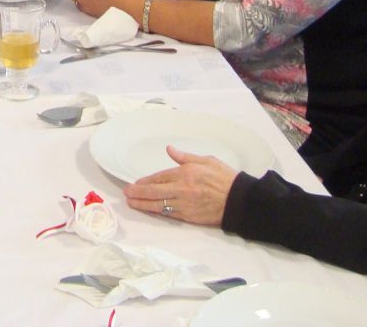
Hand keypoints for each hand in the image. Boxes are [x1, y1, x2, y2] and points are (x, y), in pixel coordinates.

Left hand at [122, 147, 238, 226]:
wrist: (240, 200)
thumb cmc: (225, 178)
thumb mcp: (206, 160)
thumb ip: (185, 157)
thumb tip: (170, 149)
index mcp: (186, 173)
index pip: (159, 176)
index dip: (145, 180)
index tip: (135, 183)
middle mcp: (183, 188)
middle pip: (154, 191)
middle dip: (138, 192)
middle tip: (126, 194)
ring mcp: (185, 204)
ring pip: (159, 204)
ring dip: (143, 204)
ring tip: (132, 203)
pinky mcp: (190, 216)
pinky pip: (169, 214)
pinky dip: (158, 212)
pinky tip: (150, 210)